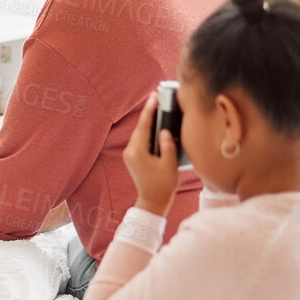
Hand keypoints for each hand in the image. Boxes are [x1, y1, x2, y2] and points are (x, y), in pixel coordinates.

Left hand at [122, 93, 179, 215]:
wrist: (153, 202)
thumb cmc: (163, 186)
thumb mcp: (169, 165)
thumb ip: (167, 145)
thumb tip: (164, 131)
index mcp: (138, 152)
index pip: (144, 126)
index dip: (150, 110)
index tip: (154, 97)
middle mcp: (130, 152)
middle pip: (140, 127)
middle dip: (149, 113)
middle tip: (158, 98)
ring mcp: (130, 155)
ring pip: (140, 133)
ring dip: (149, 122)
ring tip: (158, 108)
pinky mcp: (133, 158)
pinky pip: (140, 140)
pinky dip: (148, 132)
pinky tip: (156, 125)